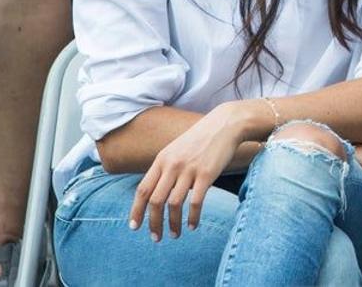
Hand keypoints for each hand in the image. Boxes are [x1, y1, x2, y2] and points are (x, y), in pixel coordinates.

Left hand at [129, 106, 242, 240]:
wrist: (226, 123)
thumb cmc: (201, 138)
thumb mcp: (176, 149)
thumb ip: (165, 168)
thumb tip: (156, 191)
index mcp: (162, 159)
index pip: (142, 190)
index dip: (137, 211)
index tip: (135, 227)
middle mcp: (172, 165)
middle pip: (155, 201)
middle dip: (153, 223)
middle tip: (156, 238)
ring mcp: (190, 169)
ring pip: (174, 204)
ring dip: (172, 224)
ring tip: (175, 235)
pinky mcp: (207, 174)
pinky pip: (196, 202)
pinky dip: (193, 217)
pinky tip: (193, 226)